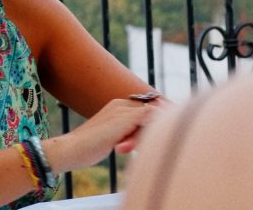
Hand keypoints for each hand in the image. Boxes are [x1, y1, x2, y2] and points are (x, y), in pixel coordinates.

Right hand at [52, 97, 171, 171]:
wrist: (71, 149)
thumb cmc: (87, 148)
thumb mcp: (111, 138)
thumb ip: (125, 134)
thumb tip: (137, 139)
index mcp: (117, 107)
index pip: (146, 106)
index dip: (161, 110)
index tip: (175, 112)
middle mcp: (120, 104)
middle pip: (152, 105)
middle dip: (168, 110)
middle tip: (181, 112)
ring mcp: (123, 110)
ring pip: (153, 111)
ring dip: (164, 119)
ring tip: (175, 117)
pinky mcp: (125, 118)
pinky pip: (151, 116)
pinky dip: (160, 121)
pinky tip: (166, 129)